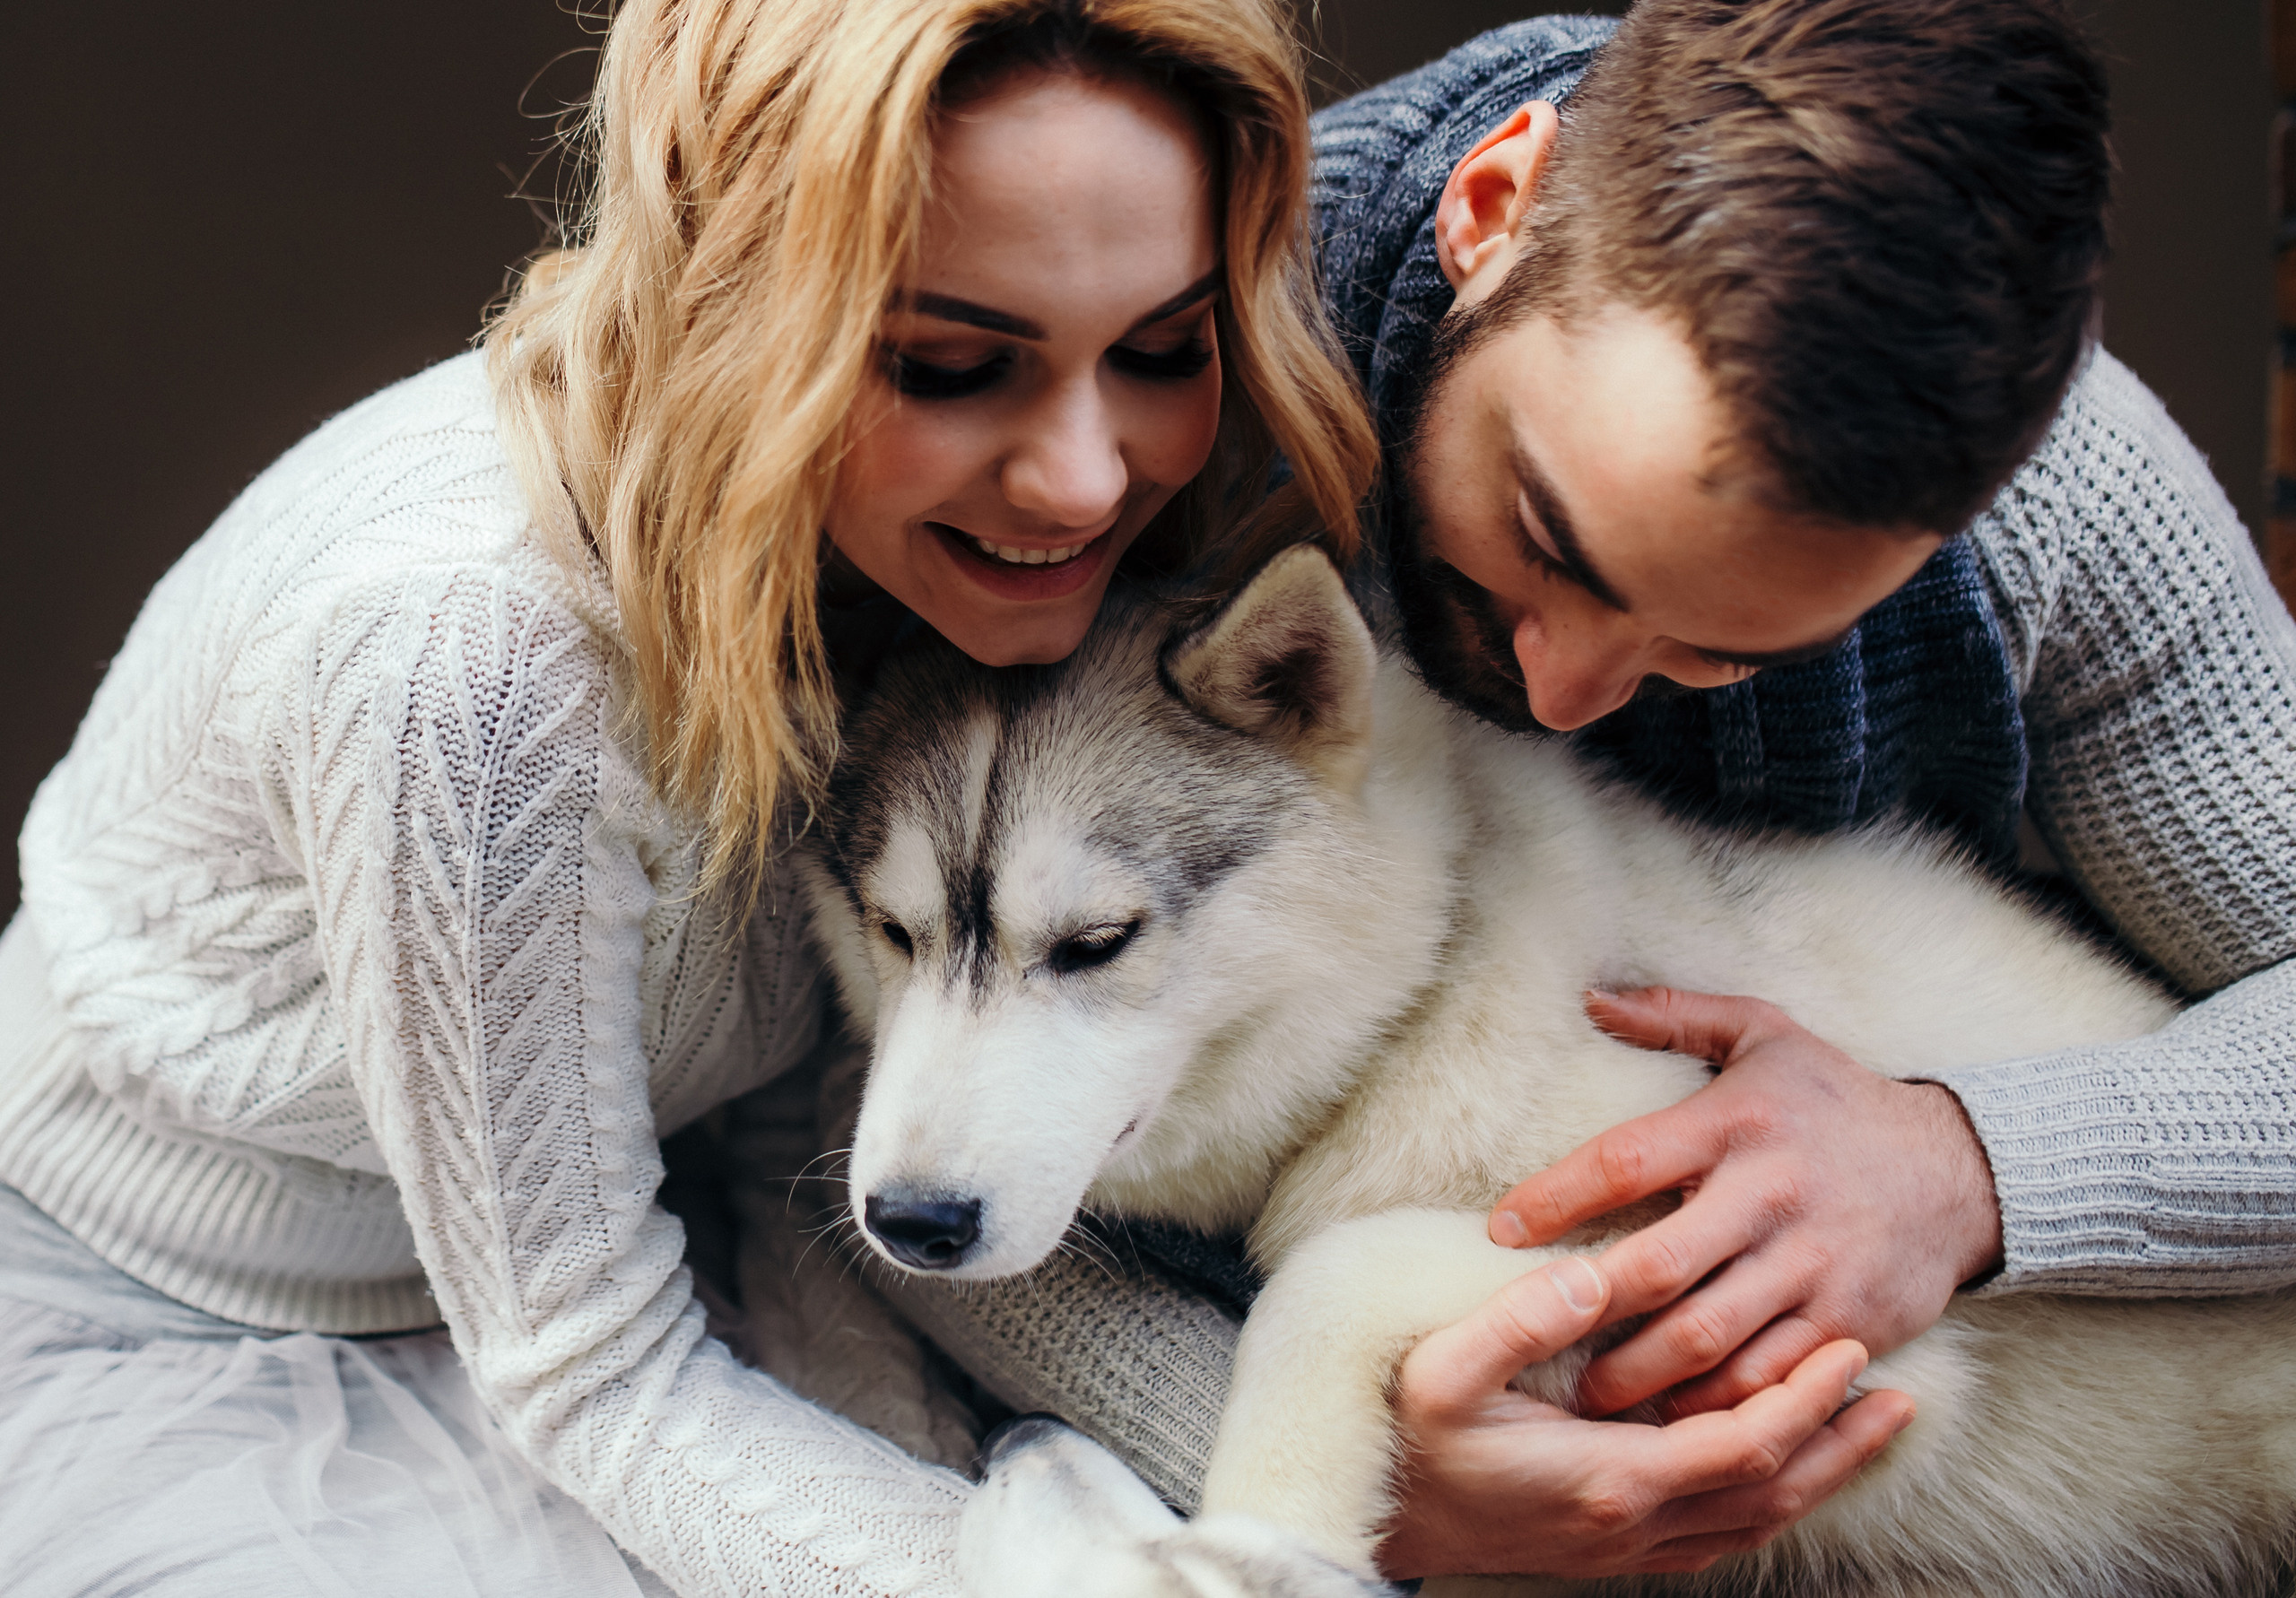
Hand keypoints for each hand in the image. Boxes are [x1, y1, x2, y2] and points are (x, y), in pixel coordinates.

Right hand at [1378, 1258, 1914, 1578]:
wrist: (1376, 1519)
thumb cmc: (1409, 1439)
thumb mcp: (1444, 1370)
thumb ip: (1521, 1320)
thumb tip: (1589, 1269)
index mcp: (1610, 1477)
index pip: (1745, 1446)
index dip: (1807, 1402)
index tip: (1851, 1352)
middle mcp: (1635, 1525)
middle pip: (1774, 1492)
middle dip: (1842, 1443)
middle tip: (1901, 1395)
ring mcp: (1628, 1547)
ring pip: (1756, 1522)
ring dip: (1820, 1476)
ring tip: (1868, 1430)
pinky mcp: (1615, 1551)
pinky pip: (1723, 1538)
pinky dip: (1772, 1501)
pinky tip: (1785, 1471)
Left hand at [1487, 987, 2002, 1419]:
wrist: (1962, 1169)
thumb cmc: (1835, 1100)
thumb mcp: (1764, 1033)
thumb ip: (1674, 1014)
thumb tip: (1590, 997)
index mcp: (1735, 1122)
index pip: (1624, 1161)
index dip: (1554, 1197)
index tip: (1499, 1231)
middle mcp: (1769, 1195)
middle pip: (1659, 1266)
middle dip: (1585, 1311)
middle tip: (1528, 1338)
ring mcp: (1811, 1265)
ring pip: (1708, 1338)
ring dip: (1638, 1377)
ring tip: (1586, 1397)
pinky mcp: (1847, 1322)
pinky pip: (1767, 1378)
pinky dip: (1713, 1406)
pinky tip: (1669, 1420)